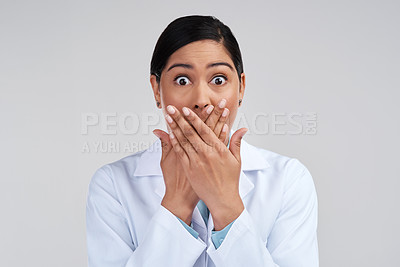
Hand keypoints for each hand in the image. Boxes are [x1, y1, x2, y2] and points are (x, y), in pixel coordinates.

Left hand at [165, 101, 247, 229]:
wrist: (222, 199)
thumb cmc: (230, 180)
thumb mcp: (236, 160)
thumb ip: (236, 142)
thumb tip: (242, 129)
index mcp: (218, 149)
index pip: (203, 129)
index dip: (194, 118)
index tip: (186, 109)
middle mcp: (206, 153)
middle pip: (190, 132)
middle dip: (180, 118)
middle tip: (172, 108)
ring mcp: (196, 161)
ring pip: (183, 140)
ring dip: (174, 127)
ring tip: (168, 117)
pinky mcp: (189, 169)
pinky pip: (180, 153)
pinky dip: (174, 142)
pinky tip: (169, 134)